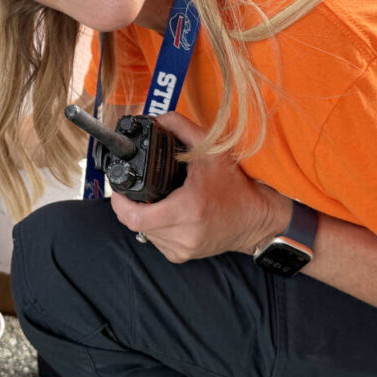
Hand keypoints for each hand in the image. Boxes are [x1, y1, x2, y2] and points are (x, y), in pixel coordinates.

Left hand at [110, 112, 290, 262]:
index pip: (135, 216)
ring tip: (159, 200)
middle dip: (132, 205)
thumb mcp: (210, 150)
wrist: (256, 218)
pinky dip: (156, 227)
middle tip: (139, 190)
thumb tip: (156, 120)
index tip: (120, 190)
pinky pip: (156, 240)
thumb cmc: (235, 185)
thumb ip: (181, 127)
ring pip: (145, 232)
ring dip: (144, 216)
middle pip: (137, 222)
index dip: (120, 203)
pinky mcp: (182, 256)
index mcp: (187, 209)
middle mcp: (183, 234)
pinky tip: (168, 214)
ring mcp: (182, 249)